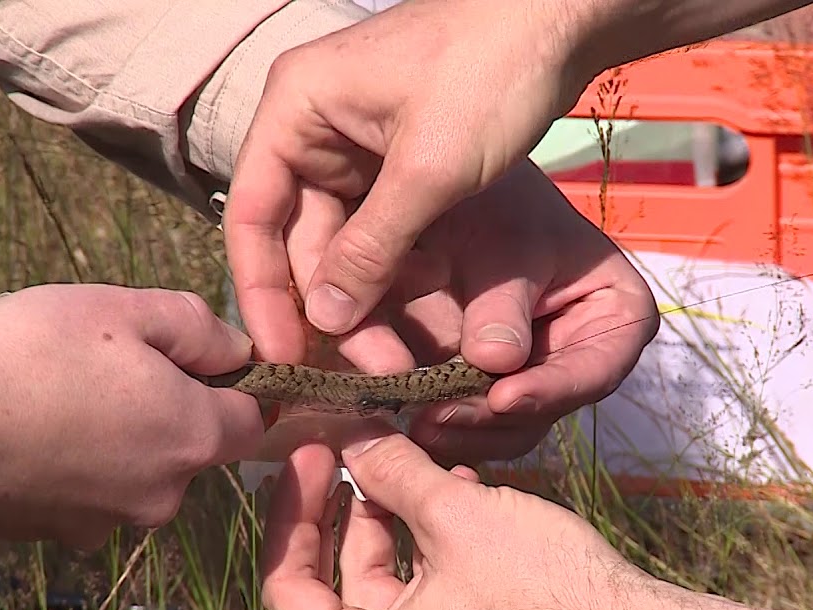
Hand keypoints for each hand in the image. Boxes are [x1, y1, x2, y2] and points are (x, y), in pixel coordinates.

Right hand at [0, 284, 265, 548]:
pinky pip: (91, 494)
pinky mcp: (61, 535)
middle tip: (112, 366)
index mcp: (193, 436)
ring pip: (140, 472)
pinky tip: (37, 432)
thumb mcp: (125, 309)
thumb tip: (239, 351)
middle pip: (194, 447)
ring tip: (65, 396)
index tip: (199, 359)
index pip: (255, 419)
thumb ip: (198, 328)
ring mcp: (111, 522)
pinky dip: (78, 467)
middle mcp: (165, 493)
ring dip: (121, 439)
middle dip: (170, 408)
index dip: (238, 386)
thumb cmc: (35, 353)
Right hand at [222, 0, 614, 362]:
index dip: (262, 290)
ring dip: (367, 298)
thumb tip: (325, 321)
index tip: (282, 354)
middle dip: (332, 306)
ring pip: (341, 241)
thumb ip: (371, 248)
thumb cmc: (490, 72)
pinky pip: (378, 229)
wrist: (561, 21)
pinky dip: (394, 271)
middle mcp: (313, 127)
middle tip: (368, 372)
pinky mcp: (395, 162)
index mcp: (296, 109)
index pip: (251, 214)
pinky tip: (417, 312)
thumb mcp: (429, 170)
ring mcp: (355, 145)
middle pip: (297, 237)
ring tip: (398, 357)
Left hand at [259, 426, 656, 609]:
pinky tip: (453, 487)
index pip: (287, 589)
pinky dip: (428, 540)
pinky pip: (425, 590)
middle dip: (341, 507)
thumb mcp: (454, 515)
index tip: (305, 456)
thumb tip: (350, 431)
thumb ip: (390, 471)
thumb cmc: (545, 587)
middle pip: (334, 583)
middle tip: (343, 444)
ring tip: (404, 455)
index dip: (290, 514)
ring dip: (390, 516)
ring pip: (384, 580)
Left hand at [363, 162, 658, 462]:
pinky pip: (466, 419)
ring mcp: (530, 375)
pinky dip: (436, 422)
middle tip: (439, 418)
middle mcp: (578, 355)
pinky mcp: (482, 385)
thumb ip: (502, 304)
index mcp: (616, 314)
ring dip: (458, 430)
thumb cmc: (495, 200)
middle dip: (490, 419)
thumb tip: (493, 365)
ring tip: (415, 423)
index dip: (552, 390)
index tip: (504, 398)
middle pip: (545, 407)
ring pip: (503, 425)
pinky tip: (400, 419)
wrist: (445, 190)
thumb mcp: (505, 242)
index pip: (597, 368)